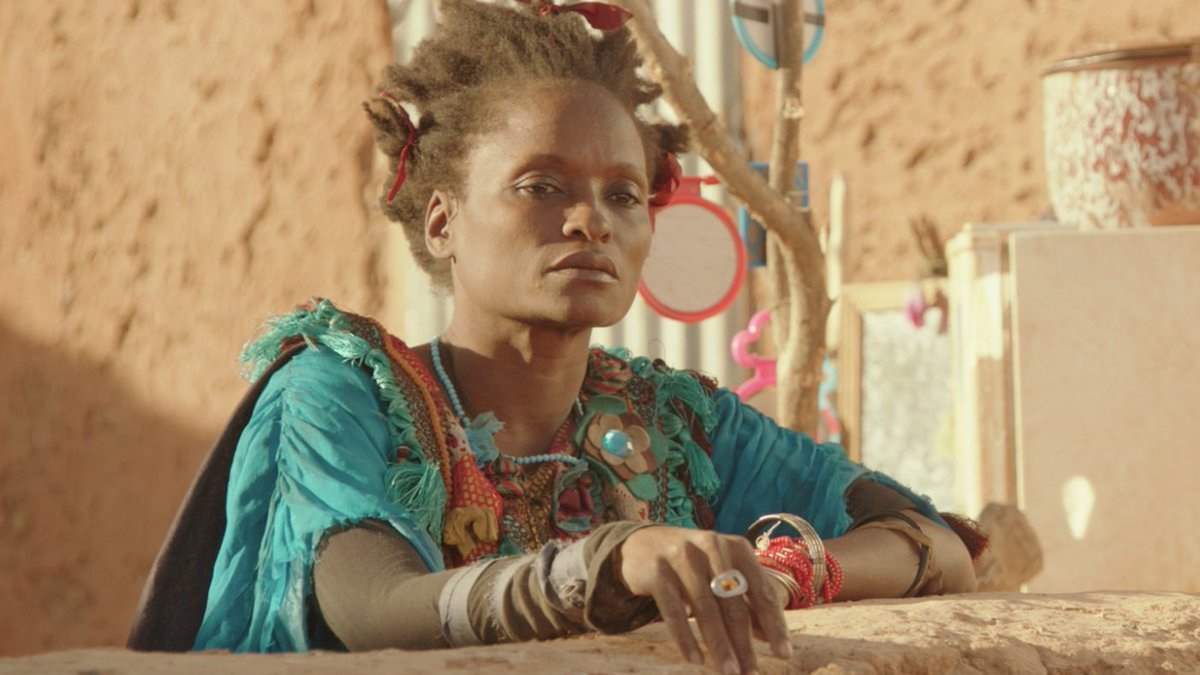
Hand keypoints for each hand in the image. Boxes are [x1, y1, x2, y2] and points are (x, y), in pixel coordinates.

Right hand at [616, 526, 791, 673]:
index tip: (783, 653)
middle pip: (733, 603)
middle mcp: (711, 546)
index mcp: (736, 547)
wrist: (641, 544)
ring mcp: (681, 556)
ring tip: (728, 672)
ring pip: (705, 608)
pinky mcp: (656, 571)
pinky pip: (673, 610)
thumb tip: (767, 635)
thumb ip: (746, 599)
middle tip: (750, 672)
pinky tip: (695, 660)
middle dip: (744, 642)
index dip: (774, 624)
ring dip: (719, 645)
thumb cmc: (692, 563)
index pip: (761, 590)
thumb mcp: (722, 572)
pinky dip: (685, 637)